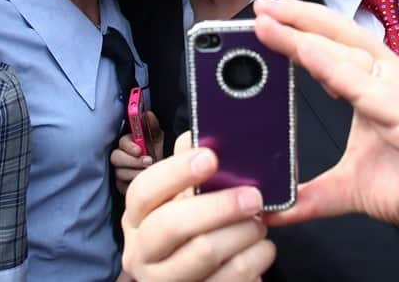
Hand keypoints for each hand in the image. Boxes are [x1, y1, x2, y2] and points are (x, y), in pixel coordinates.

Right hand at [111, 111, 164, 193]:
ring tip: (149, 172)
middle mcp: (120, 157)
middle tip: (148, 162)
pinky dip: (133, 184)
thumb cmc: (157, 154)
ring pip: (119, 173)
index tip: (140, 149)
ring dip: (135, 172)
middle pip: (115, 158)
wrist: (162, 173)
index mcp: (127, 144)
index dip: (129, 146)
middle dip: (132, 160)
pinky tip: (143, 182)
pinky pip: (122, 186)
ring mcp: (118, 172)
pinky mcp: (120, 186)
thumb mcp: (157, 139)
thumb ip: (152, 126)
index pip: (121, 142)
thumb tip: (148, 113)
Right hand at [121, 133, 275, 280]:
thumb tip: (208, 132)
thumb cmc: (191, 230)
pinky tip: (262, 248)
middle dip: (219, 207)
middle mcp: (142, 253)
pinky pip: (231, 279)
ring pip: (205, 253)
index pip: (143, 191)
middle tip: (254, 197)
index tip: (211, 157)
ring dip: (243, 233)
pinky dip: (256, 259)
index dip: (175, 172)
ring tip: (260, 223)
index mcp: (136, 219)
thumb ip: (189, 166)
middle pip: (173, 226)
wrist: (194, 279)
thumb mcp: (181, 199)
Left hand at [252, 0, 398, 248]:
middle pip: (337, 36)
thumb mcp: (353, 189)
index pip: (330, 46)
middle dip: (295, 18)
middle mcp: (390, 81)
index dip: (296, 28)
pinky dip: (339, 71)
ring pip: (349, 55)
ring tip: (270, 23)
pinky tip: (310, 56)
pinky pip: (371, 91)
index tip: (261, 17)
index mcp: (374, 87)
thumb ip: (313, 196)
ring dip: (306, 37)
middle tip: (258, 6)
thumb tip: (274, 209)